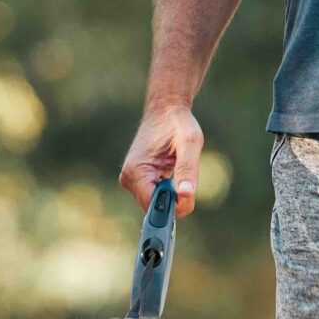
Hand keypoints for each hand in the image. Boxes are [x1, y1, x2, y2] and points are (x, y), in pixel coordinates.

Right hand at [119, 101, 203, 215]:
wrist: (166, 110)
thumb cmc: (177, 123)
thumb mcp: (189, 143)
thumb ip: (187, 170)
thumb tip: (186, 195)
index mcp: (136, 171)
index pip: (154, 207)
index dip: (174, 206)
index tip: (188, 192)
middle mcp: (129, 178)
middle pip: (155, 209)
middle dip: (174, 199)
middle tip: (185, 177)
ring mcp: (131, 180)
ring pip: (157, 204)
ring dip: (173, 193)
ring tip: (175, 168)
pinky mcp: (137, 180)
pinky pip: (156, 197)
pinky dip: (169, 190)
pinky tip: (170, 170)